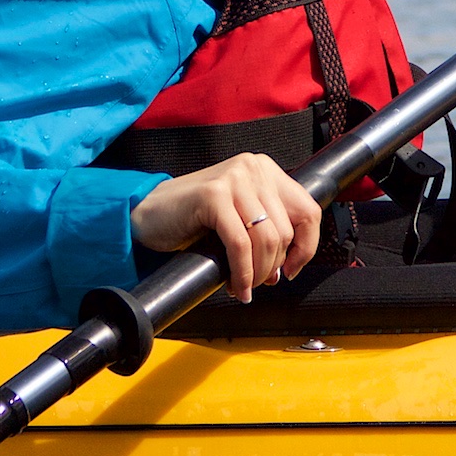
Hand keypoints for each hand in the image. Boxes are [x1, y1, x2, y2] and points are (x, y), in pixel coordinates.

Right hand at [128, 152, 320, 301]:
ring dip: (257, 273)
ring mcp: (233, 178)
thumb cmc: (192, 219)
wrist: (148, 215)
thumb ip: (266, 229)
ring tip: (244, 287)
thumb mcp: (239, 217)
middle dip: (273, 265)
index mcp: (265, 170)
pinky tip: (236, 286)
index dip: (305, 247)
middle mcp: (253, 168)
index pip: (308, 211)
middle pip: (286, 230)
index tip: (290, 270)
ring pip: (266, 238)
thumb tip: (286, 267)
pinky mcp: (213, 195)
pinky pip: (240, 244)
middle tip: (257, 283)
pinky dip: (241, 272)